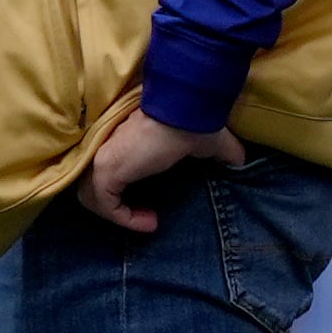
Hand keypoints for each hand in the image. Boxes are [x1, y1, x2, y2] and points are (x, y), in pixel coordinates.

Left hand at [77, 109, 248, 232]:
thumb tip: (240, 160)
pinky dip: (124, 219)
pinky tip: (150, 221)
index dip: (120, 197)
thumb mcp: (210, 144)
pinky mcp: (106, 168)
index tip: (151, 211)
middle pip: (90, 188)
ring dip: (118, 216)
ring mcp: (102, 158)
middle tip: (144, 215)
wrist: (187, 112)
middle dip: (114, 208)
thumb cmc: (195, 124)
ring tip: (147, 219)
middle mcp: (105, 151)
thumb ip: (221, 154)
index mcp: (121, 145)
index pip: (103, 175)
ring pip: (91, 198)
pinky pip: (105, 204)